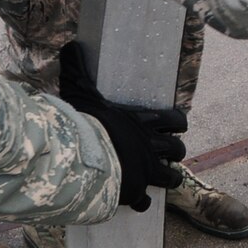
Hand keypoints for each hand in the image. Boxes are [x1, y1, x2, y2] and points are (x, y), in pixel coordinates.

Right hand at [56, 44, 186, 212]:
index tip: (175, 126)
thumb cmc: (84, 124)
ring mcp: (145, 172)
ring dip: (169, 178)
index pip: (176, 120)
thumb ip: (78, 69)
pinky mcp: (135, 193)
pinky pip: (146, 201)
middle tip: (168, 152)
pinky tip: (137, 201)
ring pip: (171, 178)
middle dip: (175, 152)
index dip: (178, 123)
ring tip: (164, 178)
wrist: (81, 162)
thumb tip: (69, 44)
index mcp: (143, 122)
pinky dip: (143, 202)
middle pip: (178, 150)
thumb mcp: (81, 91)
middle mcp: (150, 147)